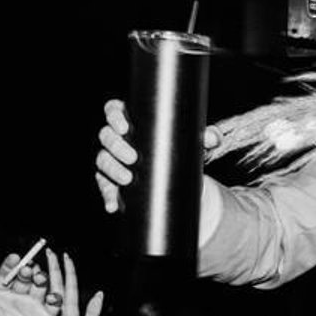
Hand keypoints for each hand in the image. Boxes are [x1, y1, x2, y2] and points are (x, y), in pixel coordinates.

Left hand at [0, 239, 62, 315]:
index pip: (6, 275)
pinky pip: (54, 305)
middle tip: (28, 268)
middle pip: (25, 277)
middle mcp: (18, 296)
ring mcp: (34, 306)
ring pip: (41, 287)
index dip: (10, 265)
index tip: (14, 258)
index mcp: (0, 294)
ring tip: (40, 278)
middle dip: (27, 270)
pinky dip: (56, 299)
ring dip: (42, 280)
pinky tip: (53, 297)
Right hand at [95, 98, 222, 213]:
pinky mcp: (112, 180)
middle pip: (106, 136)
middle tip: (133, 157)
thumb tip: (213, 138)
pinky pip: (105, 186)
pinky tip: (113, 204)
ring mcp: (113, 159)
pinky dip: (108, 196)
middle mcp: (119, 139)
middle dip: (116, 146)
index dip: (114, 115)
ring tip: (127, 178)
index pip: (114, 110)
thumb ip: (206, 137)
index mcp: (133, 121)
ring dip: (112, 169)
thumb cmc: (183, 150)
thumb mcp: (195, 143)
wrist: (180, 176)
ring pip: (103, 160)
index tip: (125, 126)